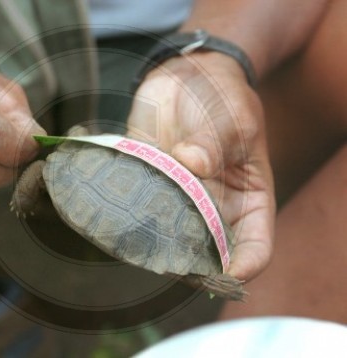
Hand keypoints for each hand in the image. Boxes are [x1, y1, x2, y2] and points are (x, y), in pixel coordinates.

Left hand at [127, 52, 275, 280]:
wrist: (185, 76)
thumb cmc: (222, 98)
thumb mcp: (231, 118)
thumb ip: (215, 142)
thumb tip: (192, 163)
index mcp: (248, 200)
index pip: (255, 248)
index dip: (243, 267)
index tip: (222, 273)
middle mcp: (215, 209)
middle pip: (208, 253)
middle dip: (190, 263)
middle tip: (168, 261)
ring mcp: (180, 201)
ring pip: (171, 238)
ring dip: (155, 243)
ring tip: (139, 242)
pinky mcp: (151, 187)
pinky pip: (141, 211)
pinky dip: (129, 218)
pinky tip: (115, 218)